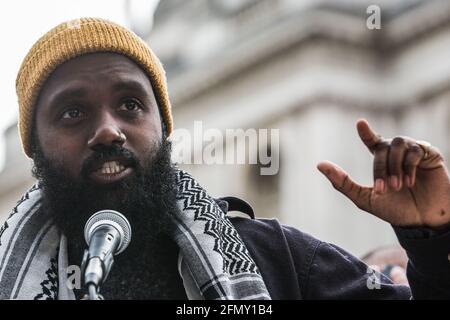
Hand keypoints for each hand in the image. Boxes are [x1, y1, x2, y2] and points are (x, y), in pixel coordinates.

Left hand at [317, 119, 449, 227]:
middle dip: (380, 169)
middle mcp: (397, 153)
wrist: (424, 221)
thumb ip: (342, 182)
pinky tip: (410, 182)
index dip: (366, 132)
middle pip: (381, 148)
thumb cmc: (396, 210)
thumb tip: (319, 165)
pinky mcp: (430, 155)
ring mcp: (414, 152)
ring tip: (399, 186)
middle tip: (384, 189)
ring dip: (394, 167)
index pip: (373, 141)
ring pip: (397, 145)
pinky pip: (415, 150)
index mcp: (382, 161)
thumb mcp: (365, 198)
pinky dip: (409, 166)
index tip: (360, 123)